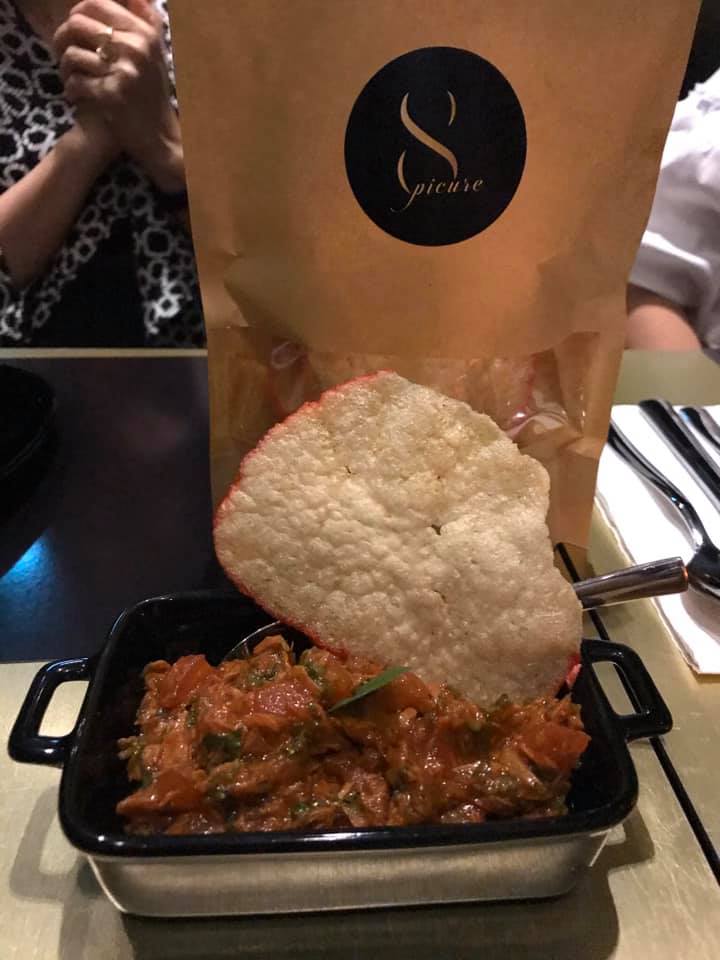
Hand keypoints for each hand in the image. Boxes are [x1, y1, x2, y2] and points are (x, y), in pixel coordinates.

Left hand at [53, 0, 184, 192]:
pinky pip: (75, 83)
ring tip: (71, 78)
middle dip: (62, 39)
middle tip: (64, 55)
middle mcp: (135, 49)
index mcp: (143, 33)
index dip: (77, 14)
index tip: (75, 31)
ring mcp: (123, 73)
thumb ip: (145, 20)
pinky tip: (78, 97)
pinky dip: (71, 91)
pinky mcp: (111, 96)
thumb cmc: (153, 94)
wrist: (160, 137)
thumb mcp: (156, 53)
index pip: (96, 4)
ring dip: (65, 69)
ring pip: (71, 55)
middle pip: (77, 24)